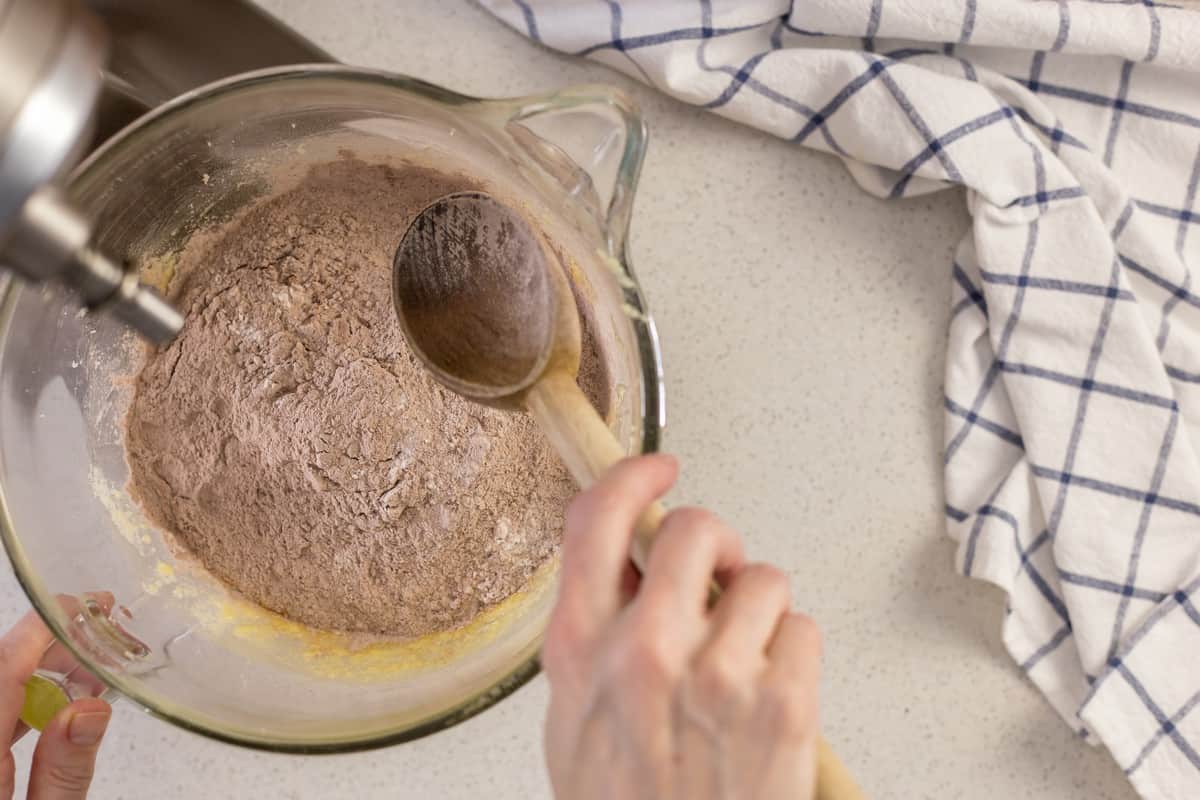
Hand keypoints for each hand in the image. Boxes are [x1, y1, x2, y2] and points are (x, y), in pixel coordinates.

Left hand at [0, 609, 110, 798]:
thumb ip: (64, 771)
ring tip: (92, 674)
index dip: (37, 630)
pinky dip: (27, 703)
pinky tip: (61, 708)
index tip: (78, 605)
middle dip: (48, 649)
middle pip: (0, 673)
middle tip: (100, 639)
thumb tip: (91, 711)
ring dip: (41, 676)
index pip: (3, 672)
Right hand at [542, 454, 820, 799]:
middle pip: (695, 527)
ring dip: (761, 611)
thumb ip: (591, 638)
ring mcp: (716, 676)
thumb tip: (628, 569)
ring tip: (745, 662)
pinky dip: (795, 654)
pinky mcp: (782, 704)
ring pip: (763, 577)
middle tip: (720, 580)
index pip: (596, 521)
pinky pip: (803, 626)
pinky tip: (773, 697)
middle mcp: (645, 650)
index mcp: (582, 649)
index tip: (657, 470)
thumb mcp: (574, 721)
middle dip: (716, 546)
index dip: (631, 478)